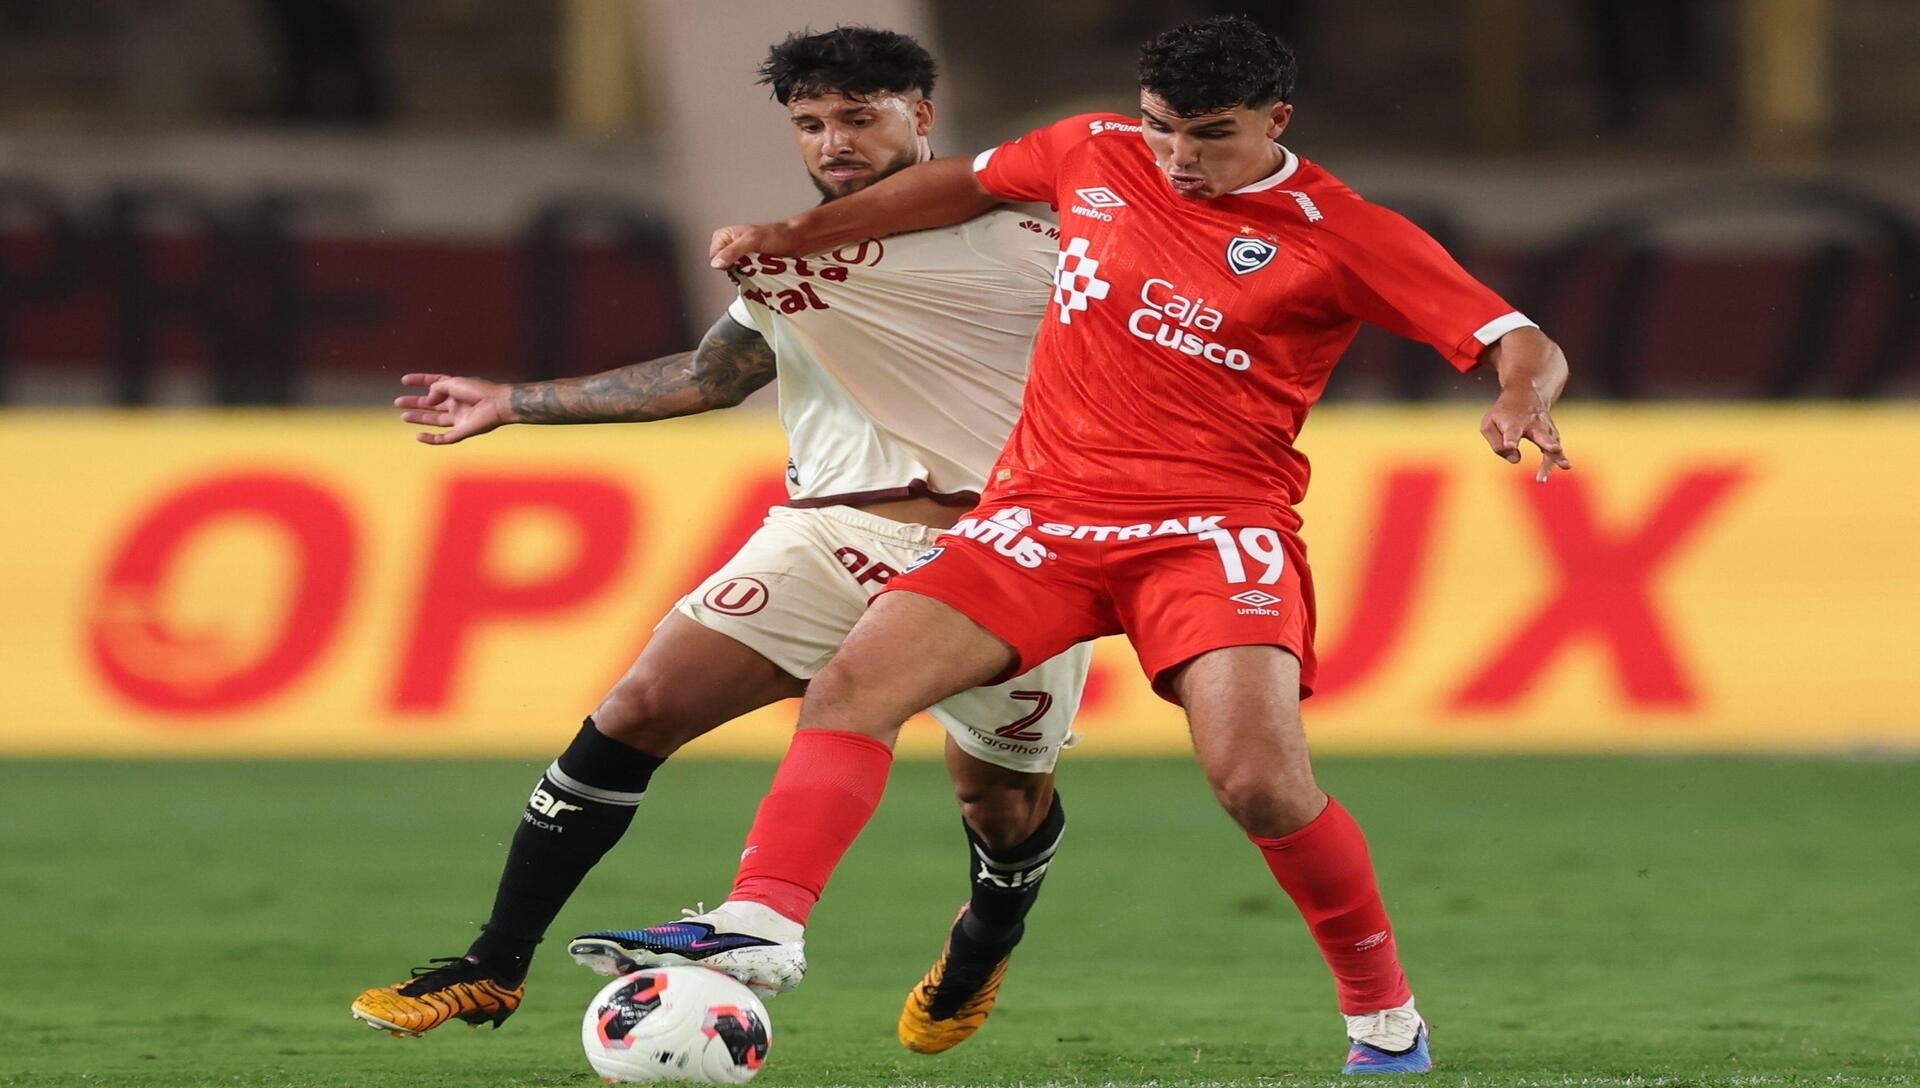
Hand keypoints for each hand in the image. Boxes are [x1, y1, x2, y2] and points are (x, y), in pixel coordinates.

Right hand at [394, 373, 510, 444]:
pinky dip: (431, 439)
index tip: (404, 380)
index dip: (419, 381)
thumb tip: (428, 399)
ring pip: (435, 420)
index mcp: (456, 389)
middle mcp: (456, 403)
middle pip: (432, 403)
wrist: (498, 404)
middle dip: (414, 403)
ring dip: (419, 418)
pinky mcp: (462, 432)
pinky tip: (418, 436)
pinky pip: (444, 438)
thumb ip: (437, 388)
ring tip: (403, 416)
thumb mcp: (453, 383)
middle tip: (397, 402)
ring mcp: (459, 418)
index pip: (434, 383)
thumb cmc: (478, 390)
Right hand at [709, 221, 802, 267]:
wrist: (796, 240)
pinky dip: (752, 277)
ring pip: (734, 273)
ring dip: (745, 274)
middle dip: (736, 269)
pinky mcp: (750, 266)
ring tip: (758, 267)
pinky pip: (745, 276)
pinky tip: (761, 273)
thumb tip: (717, 263)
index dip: (726, 262)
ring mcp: (740, 256)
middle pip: (724, 267)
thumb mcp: (752, 241)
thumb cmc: (776, 235)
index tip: (739, 261)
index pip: (714, 257)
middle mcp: (731, 245)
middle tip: (751, 264)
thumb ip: (733, 251)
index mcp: (725, 235)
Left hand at [1480, 391, 1572, 482]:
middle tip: (1555, 449)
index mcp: (1513, 423)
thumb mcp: (1489, 424)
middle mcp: (1532, 425)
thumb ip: (1496, 444)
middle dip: (1548, 443)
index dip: (1510, 441)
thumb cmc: (1503, 413)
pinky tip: (1566, 465)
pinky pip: (1556, 448)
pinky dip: (1561, 457)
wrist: (1524, 393)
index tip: (1510, 446)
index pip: (1511, 433)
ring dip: (1556, 456)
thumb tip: (1515, 459)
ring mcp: (1545, 429)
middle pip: (1541, 435)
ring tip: (1565, 466)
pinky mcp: (1552, 435)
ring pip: (1552, 443)